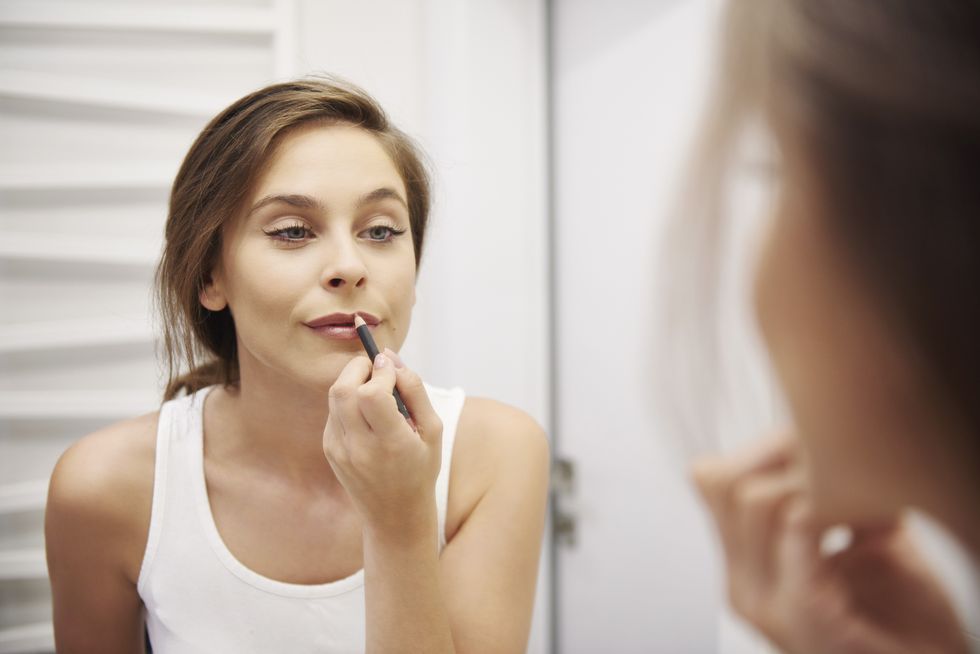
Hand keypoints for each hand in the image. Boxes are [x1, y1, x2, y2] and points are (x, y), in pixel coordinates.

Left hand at [323, 349, 443, 540]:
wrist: (394, 514)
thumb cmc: (420, 468)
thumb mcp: (432, 430)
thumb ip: (414, 389)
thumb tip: (390, 357)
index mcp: (391, 443)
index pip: (371, 394)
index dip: (380, 371)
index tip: (391, 367)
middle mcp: (360, 448)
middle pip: (343, 389)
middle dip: (360, 368)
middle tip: (378, 370)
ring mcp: (340, 450)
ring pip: (335, 397)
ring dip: (353, 381)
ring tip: (375, 390)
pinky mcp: (330, 450)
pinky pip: (333, 411)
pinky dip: (348, 401)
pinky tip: (367, 413)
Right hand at [692, 437, 967, 653]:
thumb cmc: (907, 621)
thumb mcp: (863, 541)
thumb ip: (833, 496)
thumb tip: (829, 435)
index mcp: (744, 565)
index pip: (710, 477)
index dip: (761, 448)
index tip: (813, 448)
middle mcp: (742, 584)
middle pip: (724, 480)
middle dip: (784, 453)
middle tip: (837, 463)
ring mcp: (765, 605)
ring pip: (755, 498)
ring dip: (812, 478)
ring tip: (855, 492)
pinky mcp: (804, 620)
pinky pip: (795, 536)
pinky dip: (824, 509)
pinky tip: (861, 513)